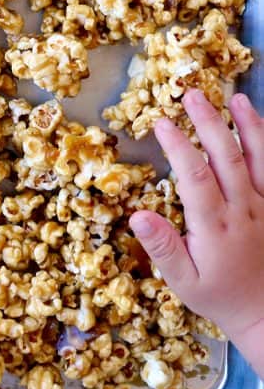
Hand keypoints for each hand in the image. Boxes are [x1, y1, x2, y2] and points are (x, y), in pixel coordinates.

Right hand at [130, 89, 263, 375]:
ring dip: (247, 127)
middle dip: (209, 123)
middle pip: (227, 158)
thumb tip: (136, 216)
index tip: (160, 121)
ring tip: (234, 99)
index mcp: (215, 228)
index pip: (194, 177)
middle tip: (192, 93)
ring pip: (259, 159)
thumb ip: (162, 247)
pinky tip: (258, 121)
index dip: (178, 146)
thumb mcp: (183, 281)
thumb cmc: (217, 295)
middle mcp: (243, 211)